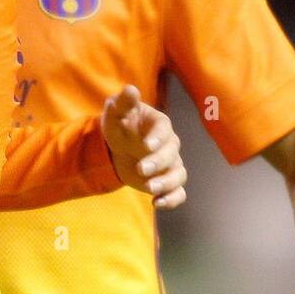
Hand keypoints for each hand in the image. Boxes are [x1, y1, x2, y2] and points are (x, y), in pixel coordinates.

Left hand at [101, 85, 186, 208]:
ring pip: (178, 175)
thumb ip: (123, 103)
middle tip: (141, 170)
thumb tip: (131, 89)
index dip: (157, 138)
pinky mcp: (166, 181)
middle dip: (158, 163)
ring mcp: (170, 164)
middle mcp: (169, 145)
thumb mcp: (115, 113)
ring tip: (149, 190)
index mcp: (159, 125)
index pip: (164, 131)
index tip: (146, 145)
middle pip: (171, 155)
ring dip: (166, 184)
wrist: (118, 148)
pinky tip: (157, 204)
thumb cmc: (120, 126)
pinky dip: (172, 200)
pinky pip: (178, 193)